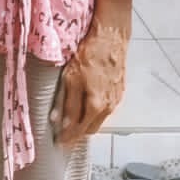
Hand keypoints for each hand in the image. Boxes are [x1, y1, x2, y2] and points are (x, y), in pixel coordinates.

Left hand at [50, 19, 129, 145]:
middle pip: (91, 128)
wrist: (111, 36)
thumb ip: (68, 104)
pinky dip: (96, 110)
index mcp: (96, 106)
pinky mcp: (120, 90)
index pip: (80, 131)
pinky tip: (88, 101)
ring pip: (100, 118)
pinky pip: (107, 107)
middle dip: (78, 132)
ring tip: (74, 117)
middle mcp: (109, 107)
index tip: (59, 143)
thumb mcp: (71, 78)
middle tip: (64, 131)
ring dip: (88, 121)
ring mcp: (117, 99)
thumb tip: (60, 124)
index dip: (68, 138)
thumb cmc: (90, 54)